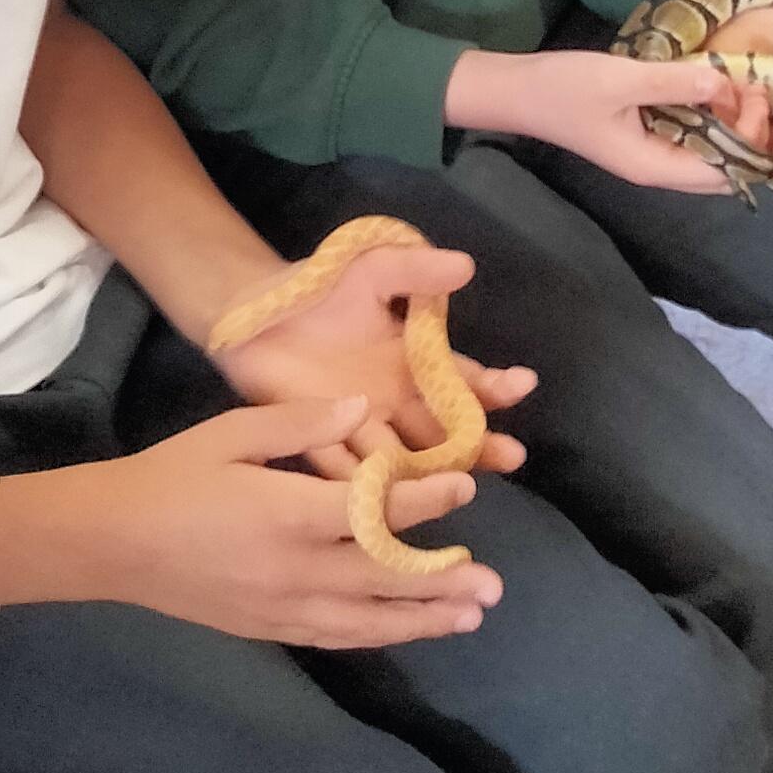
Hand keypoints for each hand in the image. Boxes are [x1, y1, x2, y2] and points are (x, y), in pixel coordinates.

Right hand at [69, 395, 501, 640]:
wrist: (113, 544)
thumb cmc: (173, 477)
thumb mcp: (232, 433)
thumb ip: (301, 425)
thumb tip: (363, 410)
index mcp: (287, 513)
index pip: (373, 511)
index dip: (424, 501)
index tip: (466, 488)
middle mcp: (294, 568)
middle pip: (383, 578)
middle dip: (441, 582)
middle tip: (493, 586)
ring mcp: (282, 606)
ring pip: (367, 619)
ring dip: (421, 620)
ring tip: (468, 618)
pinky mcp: (269, 627)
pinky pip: (335, 636)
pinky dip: (376, 634)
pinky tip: (405, 630)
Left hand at [213, 231, 535, 484]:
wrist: (250, 311)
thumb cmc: (318, 287)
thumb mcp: (370, 268)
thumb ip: (413, 269)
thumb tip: (465, 266)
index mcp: (414, 362)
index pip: (464, 379)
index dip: (494, 385)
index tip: (521, 384)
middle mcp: (396, 402)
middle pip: (446, 433)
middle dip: (480, 445)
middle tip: (511, 457)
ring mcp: (359, 426)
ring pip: (404, 460)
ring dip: (431, 476)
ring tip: (457, 489)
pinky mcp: (320, 439)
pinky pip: (345, 470)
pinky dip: (365, 489)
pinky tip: (387, 506)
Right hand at [448, 43, 753, 194]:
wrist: (518, 91)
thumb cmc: (564, 88)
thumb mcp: (620, 79)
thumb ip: (674, 83)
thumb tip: (725, 84)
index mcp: (656, 166)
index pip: (727, 173)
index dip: (751, 142)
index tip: (751, 98)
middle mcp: (660, 168)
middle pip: (727, 170)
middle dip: (751, 137)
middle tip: (753, 89)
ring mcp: (653, 153)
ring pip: (712, 152)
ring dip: (733, 125)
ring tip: (741, 84)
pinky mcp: (647, 135)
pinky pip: (693, 135)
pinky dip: (713, 115)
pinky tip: (716, 85)